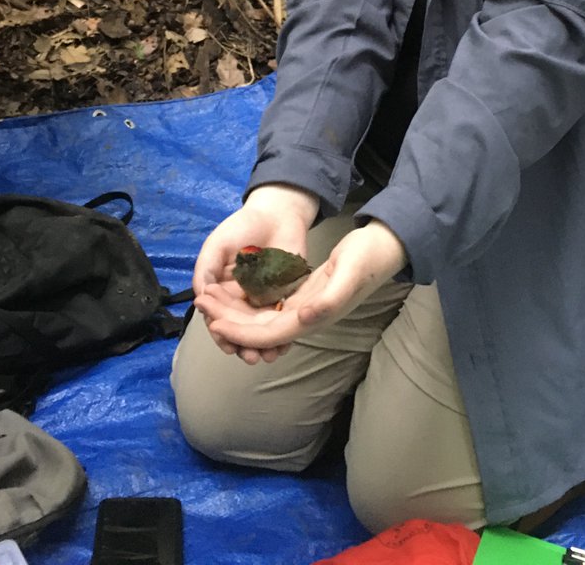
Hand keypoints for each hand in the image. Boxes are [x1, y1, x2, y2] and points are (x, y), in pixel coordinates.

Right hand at [192, 183, 318, 360]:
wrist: (277, 212)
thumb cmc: (243, 226)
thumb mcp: (217, 245)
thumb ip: (206, 270)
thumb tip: (199, 299)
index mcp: (223, 291)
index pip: (219, 318)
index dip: (222, 333)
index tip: (226, 344)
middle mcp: (243, 300)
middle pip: (242, 329)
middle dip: (244, 345)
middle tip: (248, 356)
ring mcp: (265, 299)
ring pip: (263, 329)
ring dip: (265, 345)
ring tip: (269, 355)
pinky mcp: (287, 295)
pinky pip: (285, 318)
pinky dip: (286, 333)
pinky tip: (287, 343)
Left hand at [195, 220, 406, 363]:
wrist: (384, 249)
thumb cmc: (368, 258)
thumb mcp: (349, 273)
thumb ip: (329, 299)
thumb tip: (302, 319)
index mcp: (315, 317)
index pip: (269, 334)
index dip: (240, 331)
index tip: (213, 322)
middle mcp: (307, 318)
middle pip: (259, 330)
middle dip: (228, 320)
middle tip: (200, 303)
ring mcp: (305, 309)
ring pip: (260, 320)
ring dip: (233, 313)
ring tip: (208, 297)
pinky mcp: (303, 297)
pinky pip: (269, 308)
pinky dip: (247, 304)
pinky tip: (231, 293)